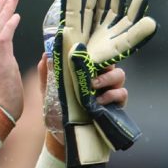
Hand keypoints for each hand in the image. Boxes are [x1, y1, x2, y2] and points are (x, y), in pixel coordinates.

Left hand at [54, 0, 111, 167]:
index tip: (97, 29)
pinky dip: (112, 95)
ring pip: (119, 74)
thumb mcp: (48, 89)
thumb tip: (45, 54)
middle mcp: (100, 76)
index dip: (97, 39)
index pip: (93, 51)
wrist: (63, 137)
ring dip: (107, 78)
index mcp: (84, 69)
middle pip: (111, 58)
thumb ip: (47, 72)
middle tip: (93, 62)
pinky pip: (122, 94)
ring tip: (93, 85)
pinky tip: (100, 100)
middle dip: (106, 57)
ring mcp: (109, 90)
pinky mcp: (116, 105)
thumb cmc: (57, 111)